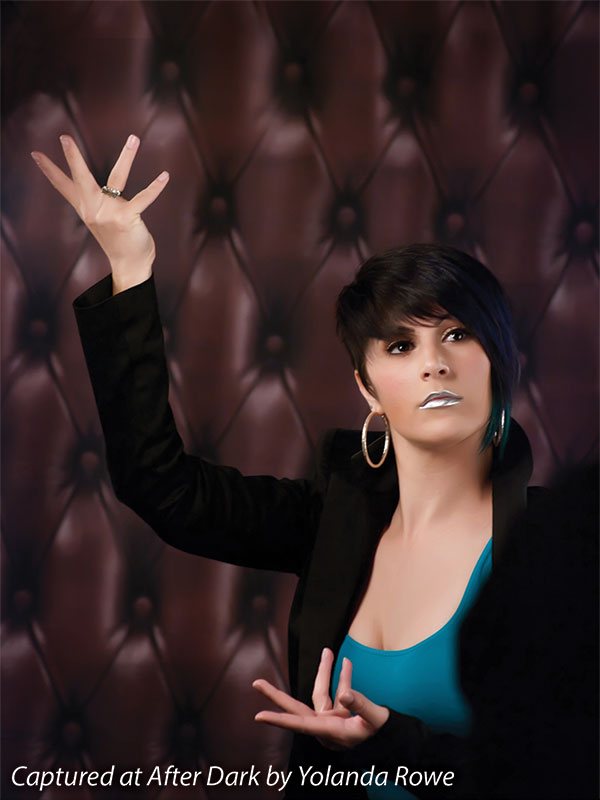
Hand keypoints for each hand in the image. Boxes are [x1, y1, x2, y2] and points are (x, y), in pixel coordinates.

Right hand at [31, 134, 168, 291]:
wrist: (129, 265)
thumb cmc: (118, 240)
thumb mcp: (101, 220)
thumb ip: (99, 203)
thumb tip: (105, 188)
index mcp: (85, 207)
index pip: (63, 186)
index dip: (48, 170)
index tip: (35, 153)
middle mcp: (94, 209)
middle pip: (81, 178)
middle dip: (73, 157)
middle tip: (64, 137)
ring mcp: (109, 213)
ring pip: (117, 178)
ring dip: (127, 157)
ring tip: (134, 138)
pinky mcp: (127, 218)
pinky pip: (143, 198)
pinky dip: (155, 187)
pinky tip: (164, 176)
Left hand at [252, 648, 388, 750]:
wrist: (391, 741)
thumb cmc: (381, 735)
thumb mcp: (374, 720)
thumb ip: (360, 705)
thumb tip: (345, 693)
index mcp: (330, 732)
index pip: (300, 724)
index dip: (279, 719)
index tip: (259, 716)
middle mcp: (326, 725)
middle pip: (296, 707)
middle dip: (276, 695)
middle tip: (256, 683)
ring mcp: (331, 718)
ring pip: (321, 692)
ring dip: (325, 671)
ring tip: (328, 651)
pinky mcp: (339, 712)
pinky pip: (337, 692)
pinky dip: (342, 677)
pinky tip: (345, 663)